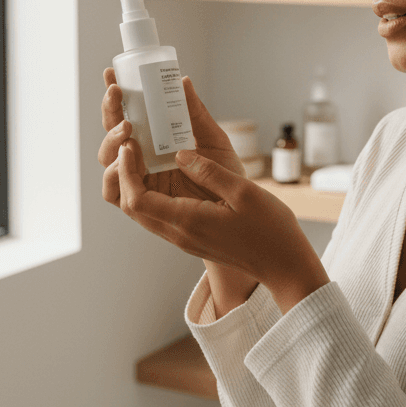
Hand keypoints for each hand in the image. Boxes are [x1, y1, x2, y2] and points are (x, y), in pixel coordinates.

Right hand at [99, 68, 245, 202]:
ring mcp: (138, 181)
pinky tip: (128, 156)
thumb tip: (183, 81)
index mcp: (154, 141)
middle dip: (110, 113)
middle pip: (112, 136)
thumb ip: (196, 114)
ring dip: (111, 141)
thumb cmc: (226, 174)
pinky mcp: (141, 204)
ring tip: (128, 128)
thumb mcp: (214, 139)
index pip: (127, 116)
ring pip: (108, 161)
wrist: (240, 210)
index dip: (115, 97)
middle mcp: (141, 160)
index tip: (112, 73)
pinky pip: (115, 192)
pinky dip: (115, 174)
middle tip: (119, 94)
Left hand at [99, 69, 259, 304]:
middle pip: (132, 206)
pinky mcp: (190, 236)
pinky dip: (149, 191)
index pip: (137, 199)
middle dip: (122, 174)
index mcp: (188, 221)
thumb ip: (208, 172)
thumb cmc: (270, 230)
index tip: (131, 144)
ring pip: (142, 212)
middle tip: (129, 142)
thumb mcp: (244, 192)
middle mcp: (179, 233)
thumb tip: (180, 154)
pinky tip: (161, 170)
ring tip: (140, 152)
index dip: (127, 170)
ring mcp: (183, 238)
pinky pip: (157, 213)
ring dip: (133, 183)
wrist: (283, 264)